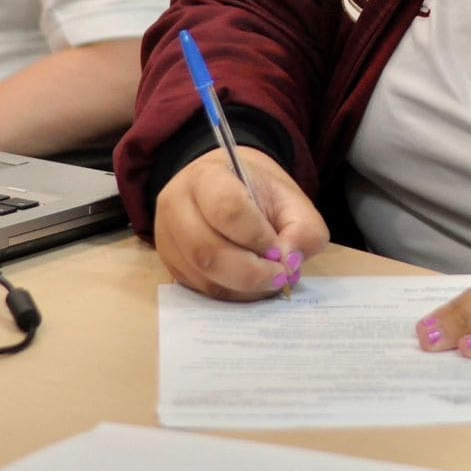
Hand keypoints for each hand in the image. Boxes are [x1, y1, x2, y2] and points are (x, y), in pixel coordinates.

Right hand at [154, 147, 328, 301]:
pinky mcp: (170, 265)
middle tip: (279, 275)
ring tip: (268, 279)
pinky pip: (199, 290)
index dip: (258, 237)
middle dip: (251, 272)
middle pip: (207, 251)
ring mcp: (167, 239)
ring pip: (203, 276)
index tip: (280, 249)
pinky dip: (231, 293)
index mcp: (205, 177)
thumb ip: (303, 229)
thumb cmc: (260, 194)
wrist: (228, 189)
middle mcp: (176, 206)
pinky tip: (250, 284)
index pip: (226, 209)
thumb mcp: (292, 201)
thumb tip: (289, 263)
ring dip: (243, 287)